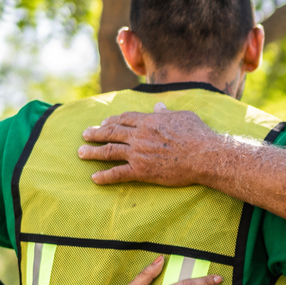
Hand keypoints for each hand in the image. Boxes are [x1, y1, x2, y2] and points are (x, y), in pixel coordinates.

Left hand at [77, 105, 218, 185]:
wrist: (204, 156)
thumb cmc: (198, 134)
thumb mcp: (183, 116)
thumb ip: (167, 112)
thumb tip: (158, 106)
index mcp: (149, 121)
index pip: (124, 119)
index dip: (112, 120)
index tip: (103, 123)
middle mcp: (139, 135)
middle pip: (111, 132)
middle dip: (95, 133)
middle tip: (85, 134)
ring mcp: (138, 153)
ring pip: (109, 151)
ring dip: (92, 152)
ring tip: (81, 153)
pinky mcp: (142, 171)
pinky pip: (118, 174)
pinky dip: (105, 176)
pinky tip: (94, 178)